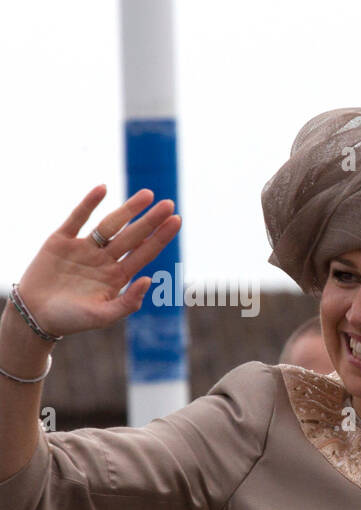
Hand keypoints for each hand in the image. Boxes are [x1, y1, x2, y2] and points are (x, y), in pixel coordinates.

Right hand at [14, 185, 181, 337]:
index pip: (145, 252)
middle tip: (169, 204)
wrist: (34, 315)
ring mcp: (84, 248)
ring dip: (128, 209)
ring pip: (110, 225)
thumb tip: (150, 279)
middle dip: (151, 220)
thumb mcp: (104, 316)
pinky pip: (77, 218)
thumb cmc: (71, 320)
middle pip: (132, 235)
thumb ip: (128, 302)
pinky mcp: (61, 241)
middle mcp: (105, 259)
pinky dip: (89, 203)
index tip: (177, 220)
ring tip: (147, 195)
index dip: (161, 237)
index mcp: (118, 276)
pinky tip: (103, 189)